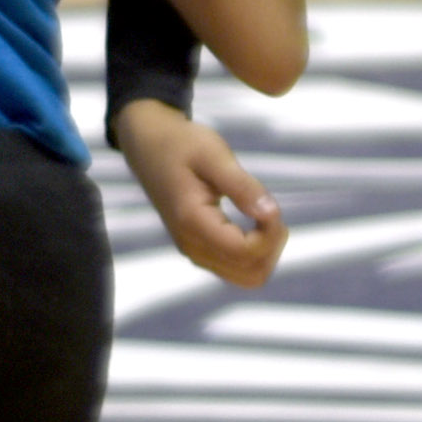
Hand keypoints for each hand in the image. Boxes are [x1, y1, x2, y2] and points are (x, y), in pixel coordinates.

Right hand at [114, 103, 283, 289]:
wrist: (150, 147)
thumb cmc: (181, 145)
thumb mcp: (213, 155)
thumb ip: (242, 186)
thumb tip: (271, 213)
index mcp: (192, 222)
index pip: (244, 251)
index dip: (270, 233)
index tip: (272, 205)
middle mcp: (192, 246)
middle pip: (250, 272)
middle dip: (272, 244)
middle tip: (270, 209)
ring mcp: (195, 252)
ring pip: (247, 277)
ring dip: (266, 251)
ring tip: (264, 216)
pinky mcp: (200, 251)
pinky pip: (238, 269)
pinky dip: (255, 252)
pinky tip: (255, 224)